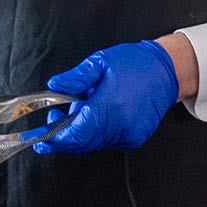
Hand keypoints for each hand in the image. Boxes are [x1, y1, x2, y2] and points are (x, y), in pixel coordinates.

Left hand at [36, 40, 179, 154]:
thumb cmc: (134, 63)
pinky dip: (96, 132)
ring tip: (81, 108)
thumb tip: (54, 85)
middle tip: (54, 118)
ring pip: (94, 143)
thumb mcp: (100, 62)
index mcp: (109, 107)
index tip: (40, 139)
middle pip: (82, 143)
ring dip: (80, 132)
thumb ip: (75, 78)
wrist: (166, 71)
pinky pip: (107, 141)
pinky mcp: (135, 138)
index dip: (55, 139)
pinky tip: (98, 114)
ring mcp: (129, 135)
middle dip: (64, 134)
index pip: (75, 134)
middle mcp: (120, 126)